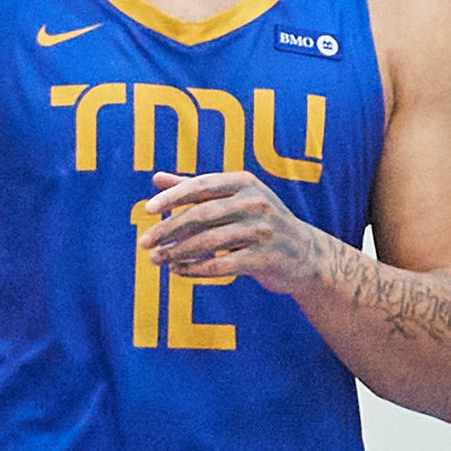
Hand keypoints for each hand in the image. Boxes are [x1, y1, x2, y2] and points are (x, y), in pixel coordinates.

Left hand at [139, 170, 332, 296]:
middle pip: (202, 215)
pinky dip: (195, 269)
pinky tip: (178, 271)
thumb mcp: (234, 199)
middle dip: (168, 229)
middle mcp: (256, 203)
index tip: (147, 209)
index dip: (173, 197)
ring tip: (156, 259)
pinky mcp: (265, 259)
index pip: (201, 185)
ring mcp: (262, 231)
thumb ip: (196, 189)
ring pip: (209, 243)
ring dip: (178, 252)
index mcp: (245, 183)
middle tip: (144, 242)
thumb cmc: (260, 223)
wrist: (306, 255)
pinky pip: (222, 266)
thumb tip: (156, 179)